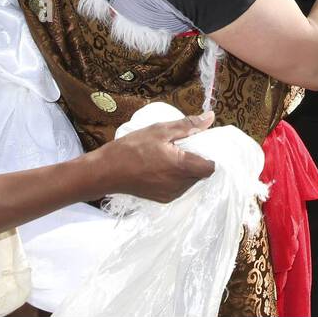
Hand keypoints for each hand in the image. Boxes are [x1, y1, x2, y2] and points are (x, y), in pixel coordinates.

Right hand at [90, 112, 216, 202]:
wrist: (105, 172)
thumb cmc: (132, 148)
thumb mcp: (160, 130)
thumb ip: (188, 125)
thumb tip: (211, 117)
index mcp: (182, 167)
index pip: (212, 167)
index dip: (212, 156)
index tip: (204, 145)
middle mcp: (180, 185)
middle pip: (201, 174)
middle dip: (198, 160)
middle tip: (186, 146)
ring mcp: (171, 194)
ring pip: (191, 182)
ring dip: (187, 170)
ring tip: (173, 155)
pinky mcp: (162, 199)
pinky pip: (179, 188)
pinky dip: (177, 178)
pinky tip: (164, 167)